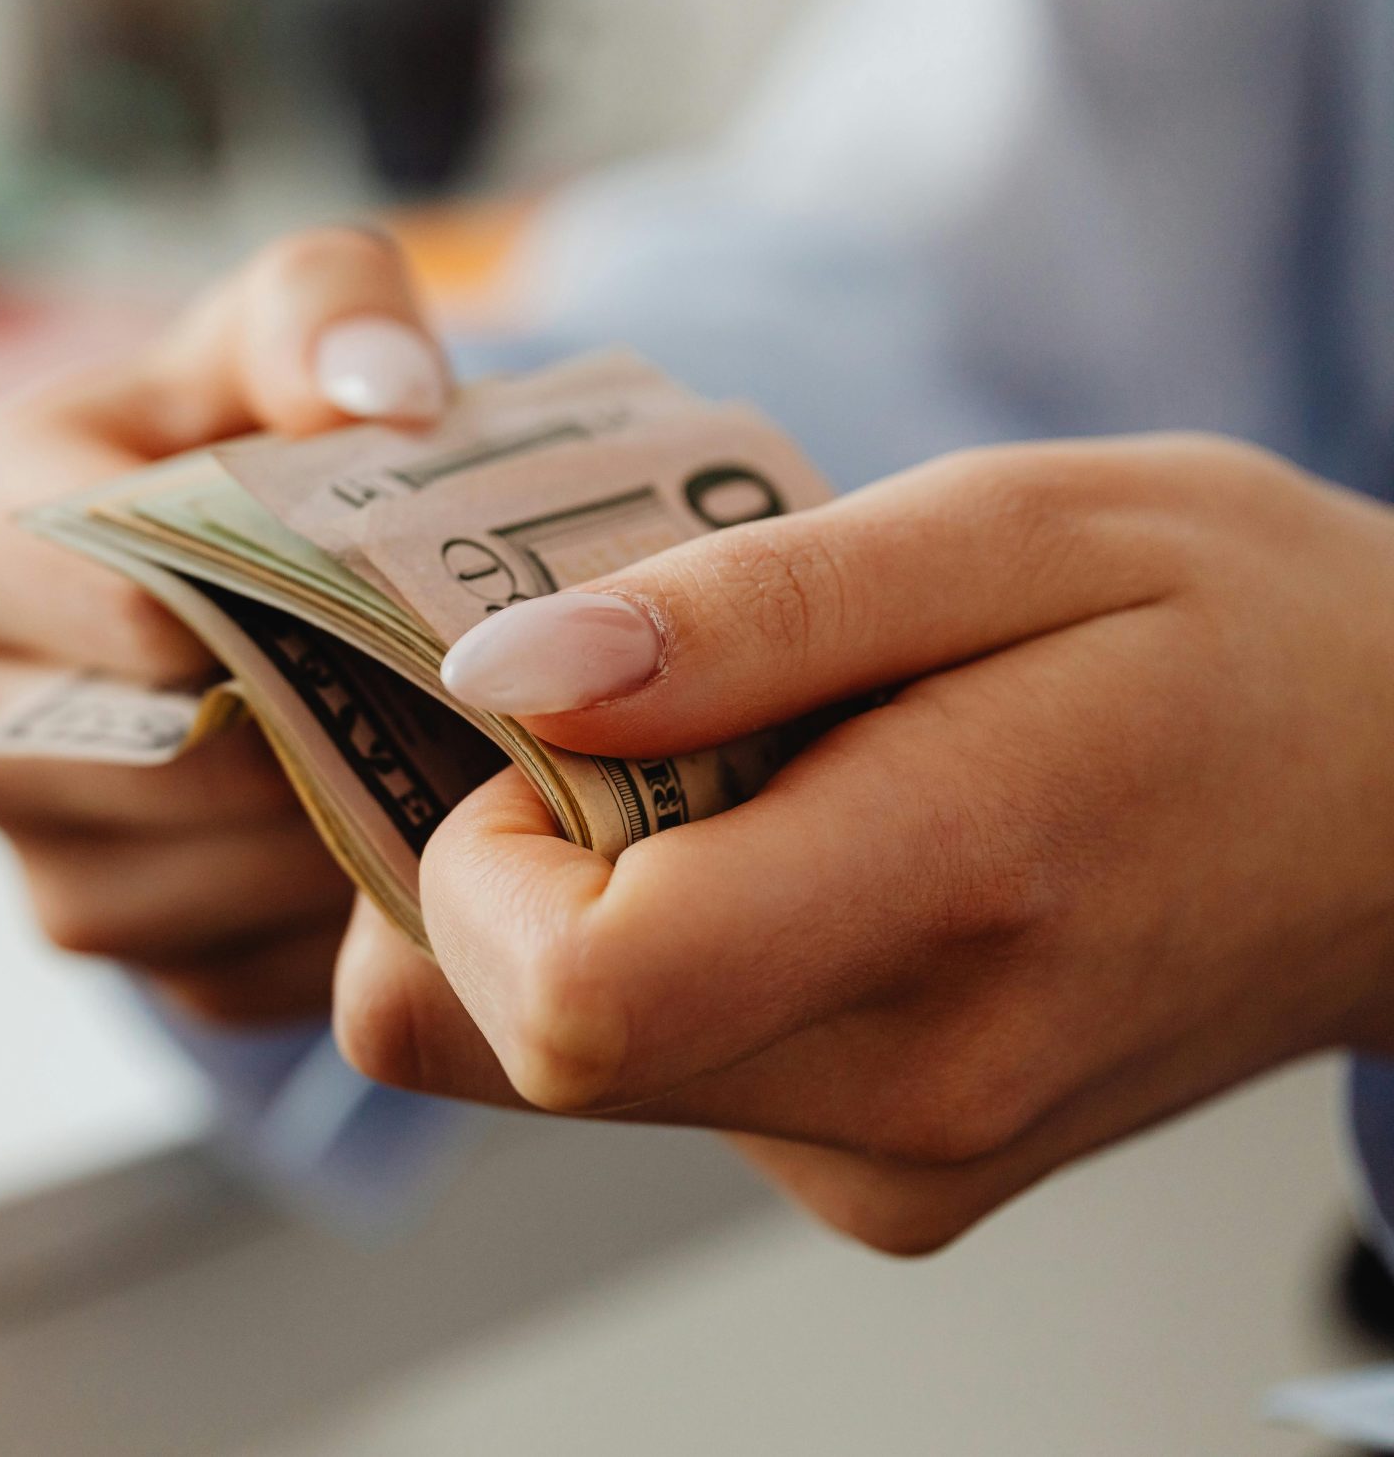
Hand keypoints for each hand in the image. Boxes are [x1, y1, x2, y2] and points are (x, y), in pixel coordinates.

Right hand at [0, 228, 451, 1022]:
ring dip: (352, 829)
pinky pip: (245, 969)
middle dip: (337, 723)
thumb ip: (326, 306)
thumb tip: (380, 394)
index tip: (416, 582)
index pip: (134, 605)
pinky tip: (406, 827)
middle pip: (180, 761)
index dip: (295, 603)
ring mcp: (21, 854)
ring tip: (451, 747)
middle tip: (476, 683)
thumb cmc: (252, 435)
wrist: (236, 579)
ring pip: (217, 884)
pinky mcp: (107, 951)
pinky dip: (343, 919)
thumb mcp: (283, 323)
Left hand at [331, 434, 1393, 1250]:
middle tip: (593, 710)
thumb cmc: (1247, 633)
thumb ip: (745, 610)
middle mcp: (906, 1090)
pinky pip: (662, 1073)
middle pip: (503, 1044)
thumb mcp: (1014, 526)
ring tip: (734, 761)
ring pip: (559, 1067)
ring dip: (571, 905)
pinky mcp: (884, 1180)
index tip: (528, 717)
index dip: (459, 854)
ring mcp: (894, 1161)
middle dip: (475, 868)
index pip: (560, 994)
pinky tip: (790, 841)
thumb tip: (500, 673)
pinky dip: (660, 951)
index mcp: (945, 900)